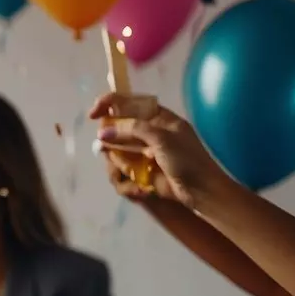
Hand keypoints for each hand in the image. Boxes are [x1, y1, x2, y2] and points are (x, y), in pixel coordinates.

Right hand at [89, 93, 228, 208]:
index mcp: (158, 118)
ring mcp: (143, 154)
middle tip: (109, 150)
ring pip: (115, 155)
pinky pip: (122, 174)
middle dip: (111, 143)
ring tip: (131, 174)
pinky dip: (127, 184)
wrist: (201, 191)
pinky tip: (140, 189)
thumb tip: (102, 133)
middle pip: (117, 131)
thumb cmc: (187, 160)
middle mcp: (148, 134)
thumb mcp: (162, 138)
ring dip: (119, 166)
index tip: (93, 114)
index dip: (110, 104)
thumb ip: (132, 129)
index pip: (129, 104)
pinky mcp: (140, 173)